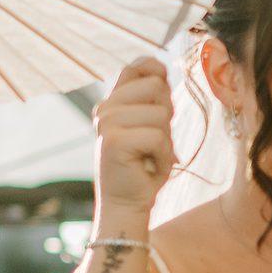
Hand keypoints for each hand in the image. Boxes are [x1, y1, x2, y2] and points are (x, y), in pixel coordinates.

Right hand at [93, 54, 174, 236]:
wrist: (126, 205)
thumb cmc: (144, 168)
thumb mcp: (152, 127)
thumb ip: (154, 99)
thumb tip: (161, 67)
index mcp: (112, 102)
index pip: (137, 67)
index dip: (157, 73)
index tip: (162, 95)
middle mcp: (105, 109)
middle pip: (156, 86)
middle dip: (166, 116)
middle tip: (152, 142)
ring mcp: (107, 123)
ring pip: (161, 114)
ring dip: (166, 141)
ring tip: (149, 157)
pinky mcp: (114, 140)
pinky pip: (158, 137)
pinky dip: (163, 156)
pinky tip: (148, 168)